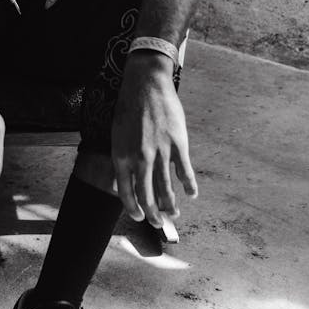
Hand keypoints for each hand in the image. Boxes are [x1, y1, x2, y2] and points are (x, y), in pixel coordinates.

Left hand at [111, 54, 196, 227]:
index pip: (126, 192)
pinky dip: (189, 185)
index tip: (139, 217)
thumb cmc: (129, 108)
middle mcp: (140, 158)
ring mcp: (160, 152)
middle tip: (159, 223)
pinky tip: (191, 194)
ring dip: (171, 205)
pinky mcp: (178, 144)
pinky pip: (184, 171)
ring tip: (174, 213)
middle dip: (154, 215)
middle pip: (147, 196)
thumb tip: (125, 180)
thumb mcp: (117, 135)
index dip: (134, 208)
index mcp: (122, 156)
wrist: (146, 84)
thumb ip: (122, 158)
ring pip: (167, 188)